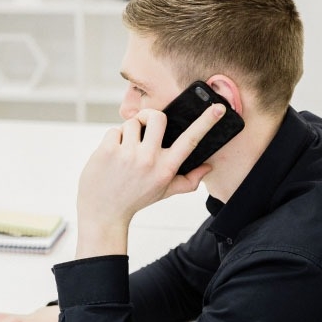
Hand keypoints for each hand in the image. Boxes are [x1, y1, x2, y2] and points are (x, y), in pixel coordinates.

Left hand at [75, 101, 225, 256]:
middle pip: (157, 117)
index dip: (206, 122)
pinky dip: (112, 140)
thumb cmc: (135, 199)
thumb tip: (207, 168)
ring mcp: (128, 155)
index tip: (218, 108)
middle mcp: (149, 160)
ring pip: (132, 122)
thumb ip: (187, 181)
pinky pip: (114, 130)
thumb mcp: (163, 192)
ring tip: (124, 151)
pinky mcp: (107, 151)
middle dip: (149, 117)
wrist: (104, 213)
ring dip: (128, 132)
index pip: (191, 141)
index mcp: (166, 168)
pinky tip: (111, 157)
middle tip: (143, 128)